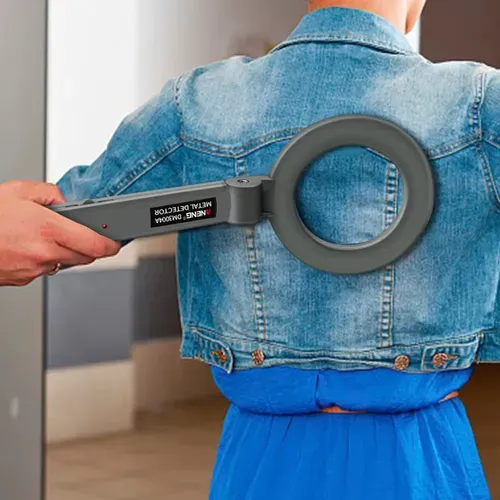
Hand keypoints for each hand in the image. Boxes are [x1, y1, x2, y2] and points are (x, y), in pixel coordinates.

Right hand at [0, 180, 120, 285]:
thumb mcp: (17, 190)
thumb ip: (49, 193)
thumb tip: (64, 201)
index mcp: (47, 230)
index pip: (95, 244)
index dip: (110, 245)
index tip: (115, 242)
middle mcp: (44, 253)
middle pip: (84, 257)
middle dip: (88, 246)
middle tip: (80, 233)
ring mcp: (33, 269)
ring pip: (64, 264)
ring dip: (64, 252)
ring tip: (43, 236)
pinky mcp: (23, 279)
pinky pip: (44, 270)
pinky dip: (44, 260)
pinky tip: (28, 246)